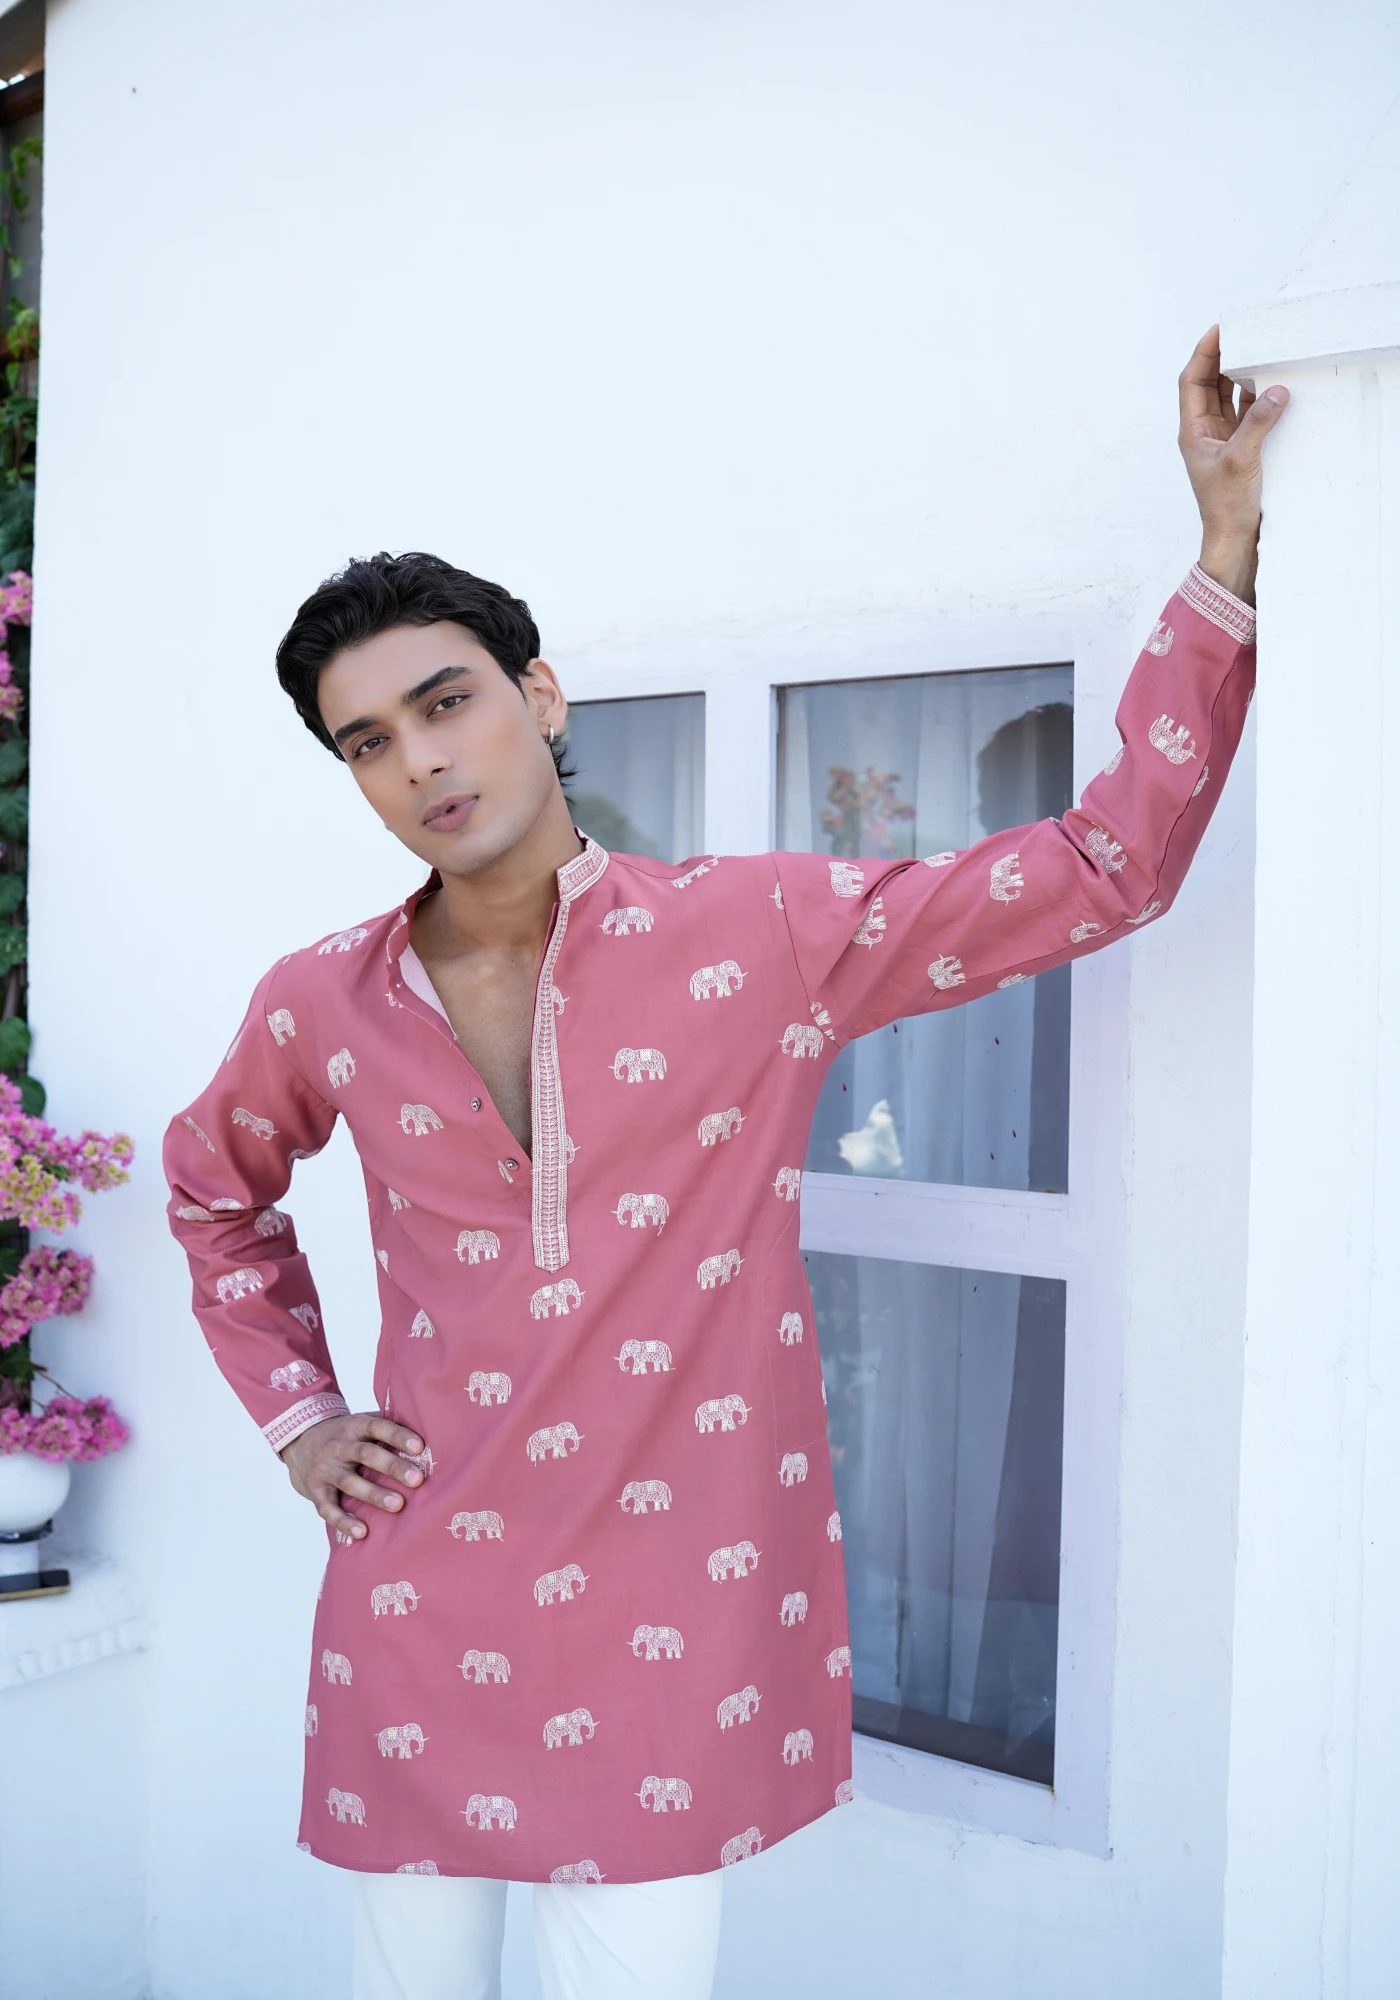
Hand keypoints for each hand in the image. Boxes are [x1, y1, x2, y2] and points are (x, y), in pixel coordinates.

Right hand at [280, 1412, 426, 1540]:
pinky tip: (363, 1532)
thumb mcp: (359, 1422)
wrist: (299, 1441)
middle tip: (417, 1480)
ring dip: (374, 1494)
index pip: (378, 1426)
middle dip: (392, 1467)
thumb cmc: (344, 1435)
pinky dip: (344, 1521)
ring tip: (398, 1505)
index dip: (398, 1435)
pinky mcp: (315, 1491)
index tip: (420, 1446)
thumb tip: (429, 1431)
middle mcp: (339, 1446)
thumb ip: (386, 1425)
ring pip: (349, 1482)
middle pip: (366, 1454)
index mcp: (354, 1426)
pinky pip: (328, 1508)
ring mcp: (325, 1469)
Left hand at [1178, 324, 1288, 605]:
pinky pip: (1246, 414)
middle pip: (1209, 384)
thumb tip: (1275, 390)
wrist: (1232, 539)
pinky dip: (1257, 398)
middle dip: (1224, 358)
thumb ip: (1258, 423)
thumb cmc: (1226, 505)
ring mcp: (1222, 439)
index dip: (1203, 354)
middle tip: (1244, 334)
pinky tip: (1271, 385)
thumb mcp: (1242, 459)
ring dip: (1241, 376)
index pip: (1192, 382)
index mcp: (1192, 431)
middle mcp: (1204, 432)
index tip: (1219, 330)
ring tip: (1259, 353)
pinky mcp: (1240, 448)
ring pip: (1229, 398)